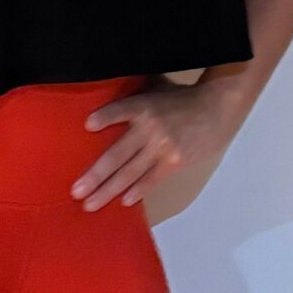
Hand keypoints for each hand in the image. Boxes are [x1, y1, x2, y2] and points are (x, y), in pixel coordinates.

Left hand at [69, 74, 242, 210]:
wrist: (217, 109)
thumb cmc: (180, 98)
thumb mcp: (155, 88)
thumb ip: (132, 95)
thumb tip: (103, 91)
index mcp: (142, 106)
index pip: (120, 110)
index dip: (106, 117)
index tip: (88, 126)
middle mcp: (151, 128)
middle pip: (118, 155)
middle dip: (95, 176)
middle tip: (76, 192)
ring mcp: (163, 148)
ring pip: (130, 173)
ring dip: (108, 191)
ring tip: (90, 204)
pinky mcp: (174, 162)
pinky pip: (151, 181)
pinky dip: (137, 192)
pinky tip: (123, 202)